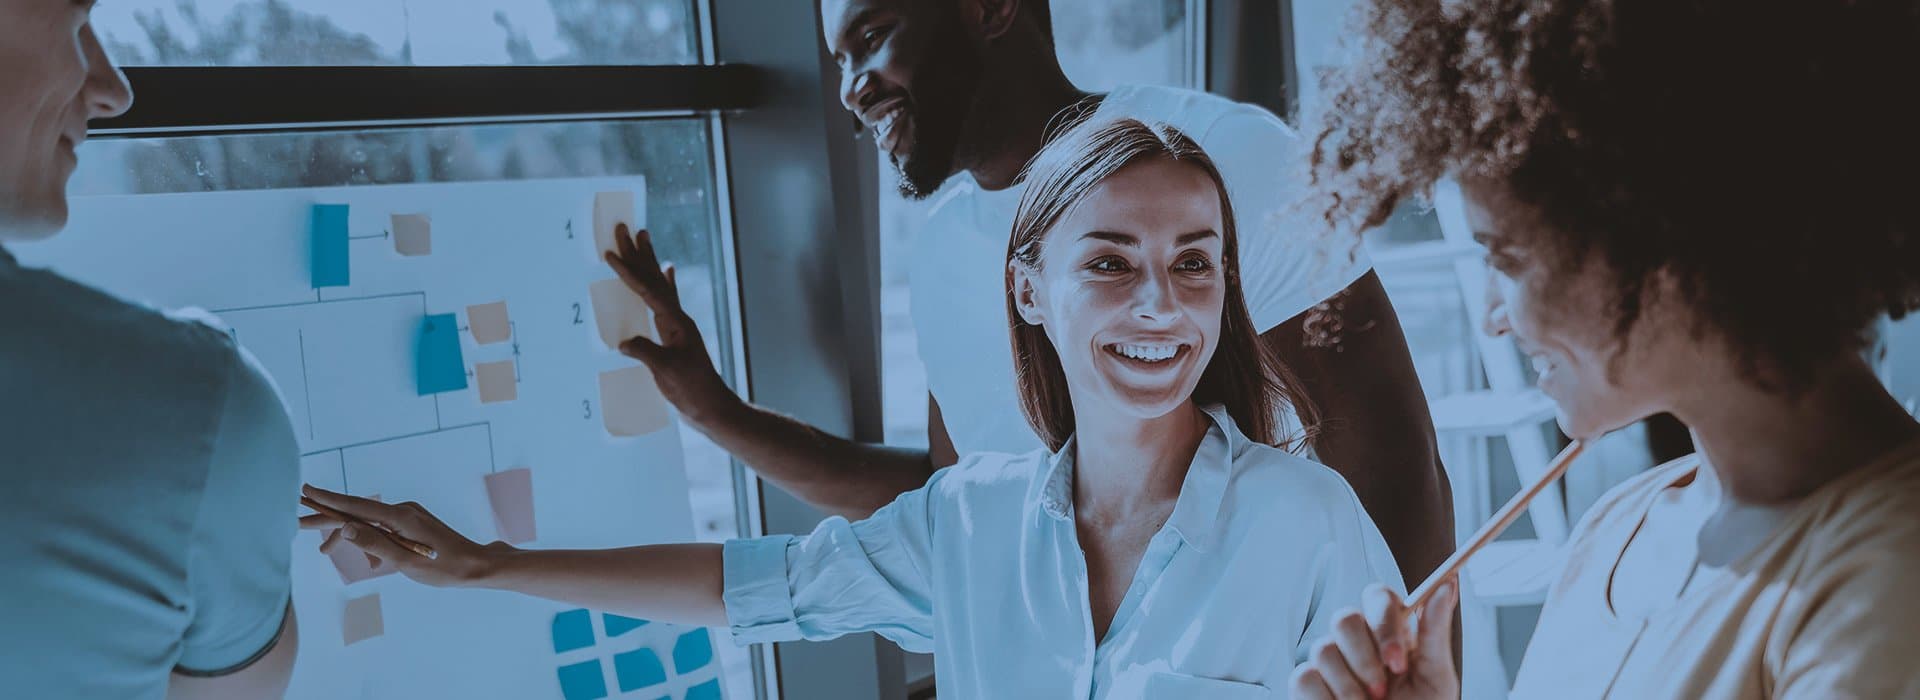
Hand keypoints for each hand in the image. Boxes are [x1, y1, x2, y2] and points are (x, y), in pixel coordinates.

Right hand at [299, 484, 502, 587]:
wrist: (475, 565)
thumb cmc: (443, 567)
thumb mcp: (405, 562)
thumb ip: (373, 545)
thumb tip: (344, 528)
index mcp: (400, 517)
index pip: (357, 506)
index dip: (329, 500)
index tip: (306, 491)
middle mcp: (403, 510)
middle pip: (358, 512)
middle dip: (328, 517)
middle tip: (297, 520)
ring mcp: (408, 514)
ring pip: (368, 521)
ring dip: (348, 534)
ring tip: (323, 549)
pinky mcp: (412, 522)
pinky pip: (382, 527)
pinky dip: (369, 539)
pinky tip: (369, 560)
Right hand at [603, 223, 739, 426]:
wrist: (711, 407)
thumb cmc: (692, 391)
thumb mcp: (666, 372)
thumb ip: (645, 353)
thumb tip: (622, 342)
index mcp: (676, 323)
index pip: (648, 291)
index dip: (629, 272)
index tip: (611, 253)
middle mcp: (678, 318)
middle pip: (655, 278)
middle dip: (639, 253)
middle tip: (625, 227)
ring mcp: (678, 325)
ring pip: (659, 285)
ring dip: (649, 261)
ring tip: (643, 236)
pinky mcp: (675, 334)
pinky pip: (667, 300)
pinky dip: (665, 283)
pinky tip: (669, 270)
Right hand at [1290, 580, 1460, 699]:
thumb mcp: (1436, 677)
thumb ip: (1436, 632)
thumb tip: (1447, 586)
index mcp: (1390, 631)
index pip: (1377, 597)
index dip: (1383, 624)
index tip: (1397, 662)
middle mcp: (1357, 640)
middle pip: (1343, 618)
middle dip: (1364, 659)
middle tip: (1382, 691)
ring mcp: (1330, 661)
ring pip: (1322, 649)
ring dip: (1349, 688)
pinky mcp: (1307, 683)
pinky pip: (1304, 677)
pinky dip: (1326, 699)